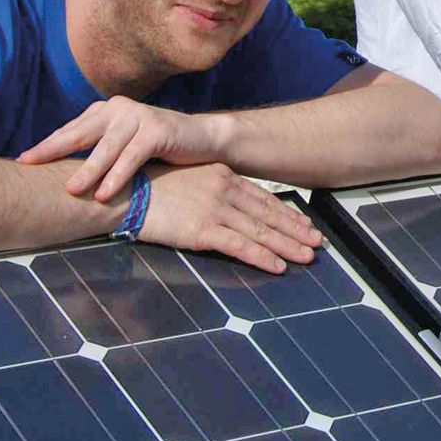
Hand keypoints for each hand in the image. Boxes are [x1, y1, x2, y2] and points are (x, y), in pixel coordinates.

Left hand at [18, 97, 224, 201]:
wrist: (203, 138)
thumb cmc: (159, 147)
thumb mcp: (124, 144)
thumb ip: (99, 148)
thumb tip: (61, 171)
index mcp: (107, 111)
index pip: (71, 129)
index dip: (47, 145)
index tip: (24, 160)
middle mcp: (119, 108)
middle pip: (81, 133)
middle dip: (53, 150)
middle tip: (30, 165)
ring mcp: (139, 116)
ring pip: (106, 147)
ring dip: (88, 170)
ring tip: (71, 189)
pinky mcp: (158, 129)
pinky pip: (132, 156)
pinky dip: (117, 176)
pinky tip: (105, 193)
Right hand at [136, 162, 321, 273]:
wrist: (123, 188)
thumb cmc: (148, 183)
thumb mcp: (187, 177)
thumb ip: (209, 188)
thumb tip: (226, 202)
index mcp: (222, 175)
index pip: (262, 197)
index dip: (286, 212)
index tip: (304, 222)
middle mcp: (225, 190)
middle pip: (269, 214)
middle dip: (296, 229)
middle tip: (317, 241)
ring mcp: (216, 210)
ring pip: (261, 231)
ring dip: (288, 245)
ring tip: (307, 256)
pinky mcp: (203, 230)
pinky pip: (241, 246)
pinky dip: (263, 257)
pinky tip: (278, 266)